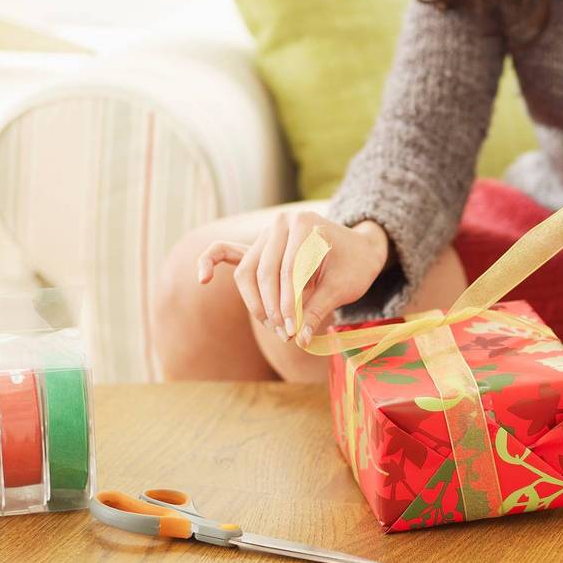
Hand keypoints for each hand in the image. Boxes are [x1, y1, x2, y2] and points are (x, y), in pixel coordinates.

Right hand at [198, 212, 389, 346]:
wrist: (359, 249)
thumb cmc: (355, 266)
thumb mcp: (343, 287)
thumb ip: (317, 309)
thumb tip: (298, 339)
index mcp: (304, 224)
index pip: (288, 269)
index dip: (289, 304)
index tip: (293, 330)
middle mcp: (280, 224)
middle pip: (264, 272)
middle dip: (272, 307)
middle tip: (285, 334)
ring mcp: (265, 236)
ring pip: (247, 272)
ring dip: (256, 303)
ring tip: (274, 327)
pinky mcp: (257, 248)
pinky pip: (226, 252)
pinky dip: (210, 262)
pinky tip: (202, 279)